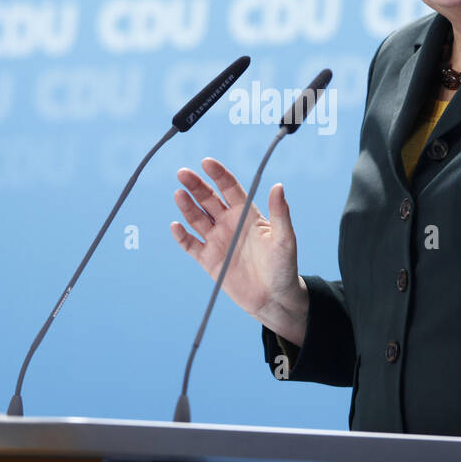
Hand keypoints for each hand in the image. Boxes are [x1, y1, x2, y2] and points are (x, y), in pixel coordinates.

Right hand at [171, 157, 308, 343]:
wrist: (274, 299)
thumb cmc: (284, 267)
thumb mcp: (285, 239)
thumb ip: (280, 213)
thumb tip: (278, 185)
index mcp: (247, 214)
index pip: (229, 188)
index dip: (218, 175)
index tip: (206, 162)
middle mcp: (229, 224)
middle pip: (208, 199)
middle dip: (196, 186)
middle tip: (183, 173)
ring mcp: (217, 241)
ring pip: (197, 219)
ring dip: (187, 206)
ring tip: (179, 194)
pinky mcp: (208, 260)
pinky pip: (191, 245)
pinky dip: (182, 236)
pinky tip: (176, 226)